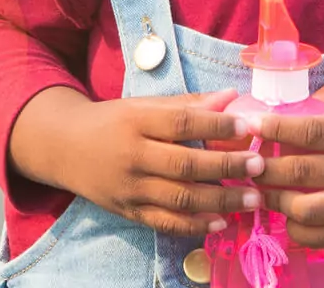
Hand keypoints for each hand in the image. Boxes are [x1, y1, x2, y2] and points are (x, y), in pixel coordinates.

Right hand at [9, 86, 265, 236]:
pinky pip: (164, 223)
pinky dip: (194, 226)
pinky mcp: (127, 211)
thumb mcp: (144, 105)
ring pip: (179, 198)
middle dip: (226, 166)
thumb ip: (188, 104)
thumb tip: (232, 97)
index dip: (216, 125)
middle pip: (184, 164)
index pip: (181, 123)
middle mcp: (131, 155)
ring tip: (253, 198)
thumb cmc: (113, 121)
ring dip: (220, 200)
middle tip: (260, 165)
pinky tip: (221, 222)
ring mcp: (129, 187)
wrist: (63, 147)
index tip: (250, 126)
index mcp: (136, 121)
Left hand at [250, 82, 323, 247]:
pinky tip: (286, 216)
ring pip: (306, 209)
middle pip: (302, 172)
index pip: (312, 131)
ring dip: (275, 201)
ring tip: (261, 191)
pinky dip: (295, 230)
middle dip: (265, 168)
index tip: (250, 125)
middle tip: (246, 163)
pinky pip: (318, 237)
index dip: (276, 129)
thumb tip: (289, 98)